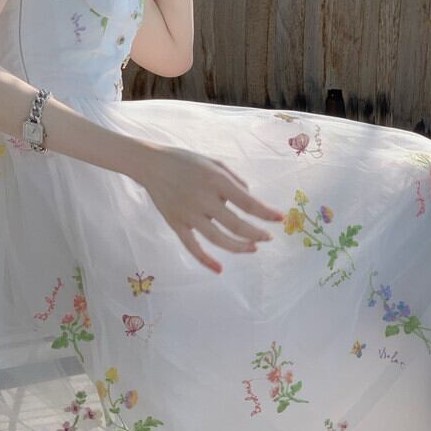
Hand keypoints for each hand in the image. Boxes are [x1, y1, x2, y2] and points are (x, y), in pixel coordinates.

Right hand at [134, 144, 283, 272]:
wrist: (151, 164)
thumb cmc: (186, 161)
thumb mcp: (214, 163)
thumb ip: (234, 181)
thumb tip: (249, 199)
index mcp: (216, 180)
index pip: (247, 202)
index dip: (266, 213)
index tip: (280, 219)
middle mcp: (203, 198)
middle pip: (236, 224)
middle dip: (256, 233)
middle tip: (267, 238)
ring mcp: (189, 214)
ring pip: (218, 239)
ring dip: (238, 247)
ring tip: (253, 248)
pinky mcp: (176, 224)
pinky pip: (192, 247)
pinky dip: (205, 260)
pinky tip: (219, 269)